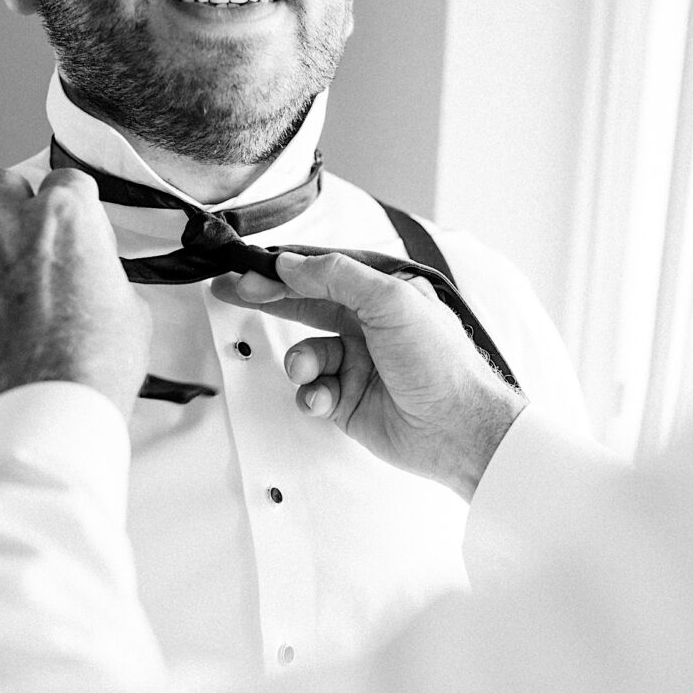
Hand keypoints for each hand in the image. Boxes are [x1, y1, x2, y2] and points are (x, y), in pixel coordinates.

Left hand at [0, 168, 149, 418]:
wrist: (49, 406)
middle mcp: (8, 222)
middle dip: (15, 204)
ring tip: (3, 287)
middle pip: (2, 183)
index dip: (74, 205)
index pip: (66, 180)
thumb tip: (93, 274)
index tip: (75, 226)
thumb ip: (100, 270)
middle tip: (29, 239)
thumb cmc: (97, 360)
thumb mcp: (129, 305)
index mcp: (65, 214)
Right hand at [212, 253, 526, 500]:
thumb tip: (293, 263)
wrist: (460, 428)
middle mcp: (368, 327)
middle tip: (233, 294)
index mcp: (382, 296)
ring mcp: (357, 365)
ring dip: (300, 362)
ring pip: (304, 354)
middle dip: (269, 301)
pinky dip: (311, 395)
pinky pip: (311, 392)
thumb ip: (339, 277)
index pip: (322, 274)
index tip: (249, 269)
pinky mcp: (348, 402)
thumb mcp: (392, 302)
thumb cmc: (440, 363)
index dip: (283, 270)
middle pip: (305, 306)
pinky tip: (323, 399)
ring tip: (307, 371)